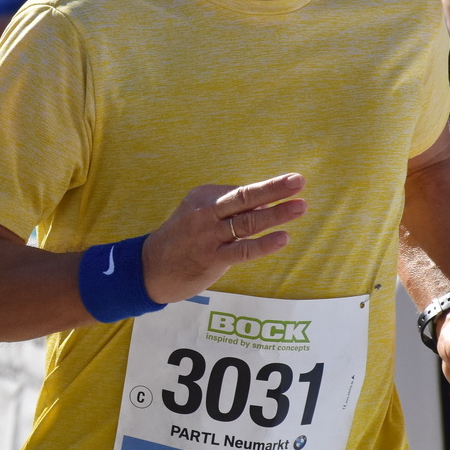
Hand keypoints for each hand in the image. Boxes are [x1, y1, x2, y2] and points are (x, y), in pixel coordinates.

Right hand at [141, 173, 306, 303]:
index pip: (242, 192)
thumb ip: (228, 209)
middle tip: (299, 180)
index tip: (290, 184)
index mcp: (204, 197)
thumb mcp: (197, 214)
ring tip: (300, 206)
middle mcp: (206, 212)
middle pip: (245, 197)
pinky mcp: (211, 259)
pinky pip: (242, 250)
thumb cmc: (180, 240)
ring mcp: (208, 236)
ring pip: (247, 222)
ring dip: (276, 214)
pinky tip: (283, 238)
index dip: (267, 191)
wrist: (148, 269)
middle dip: (274, 188)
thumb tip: (265, 204)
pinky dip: (263, 244)